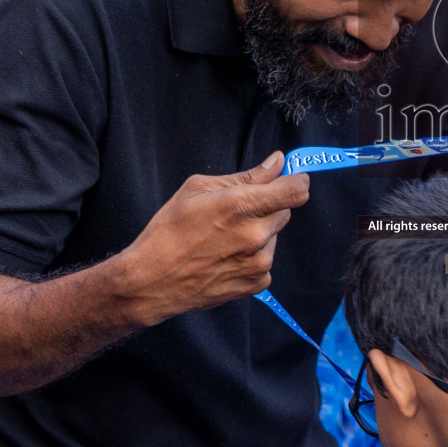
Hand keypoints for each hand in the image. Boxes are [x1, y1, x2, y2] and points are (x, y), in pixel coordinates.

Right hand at [117, 151, 309, 326]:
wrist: (151, 281)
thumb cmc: (168, 231)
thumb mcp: (198, 189)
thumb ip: (246, 176)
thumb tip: (277, 162)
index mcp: (241, 206)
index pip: (296, 191)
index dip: (296, 181)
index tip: (289, 180)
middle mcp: (256, 236)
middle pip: (284, 211)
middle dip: (268, 207)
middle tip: (236, 213)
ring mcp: (259, 263)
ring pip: (274, 236)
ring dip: (259, 233)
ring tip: (224, 239)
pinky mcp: (257, 284)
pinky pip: (266, 261)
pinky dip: (252, 257)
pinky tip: (225, 258)